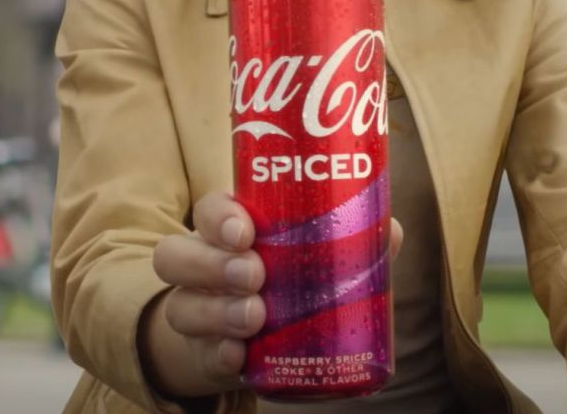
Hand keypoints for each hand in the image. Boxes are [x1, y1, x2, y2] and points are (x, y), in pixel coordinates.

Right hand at [143, 191, 402, 397]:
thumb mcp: (315, 256)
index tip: (245, 231)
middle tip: (255, 274)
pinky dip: (217, 354)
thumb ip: (348, 239)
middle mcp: (201, 267)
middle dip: (213, 264)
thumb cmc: (289, 279)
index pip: (209, 211)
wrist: (253, 337)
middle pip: (176, 255)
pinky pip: (200, 354)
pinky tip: (236, 356)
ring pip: (181, 306)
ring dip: (217, 311)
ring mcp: (196, 311)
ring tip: (255, 317)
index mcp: (228, 232)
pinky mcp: (204, 354)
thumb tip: (390, 230)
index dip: (219, 217)